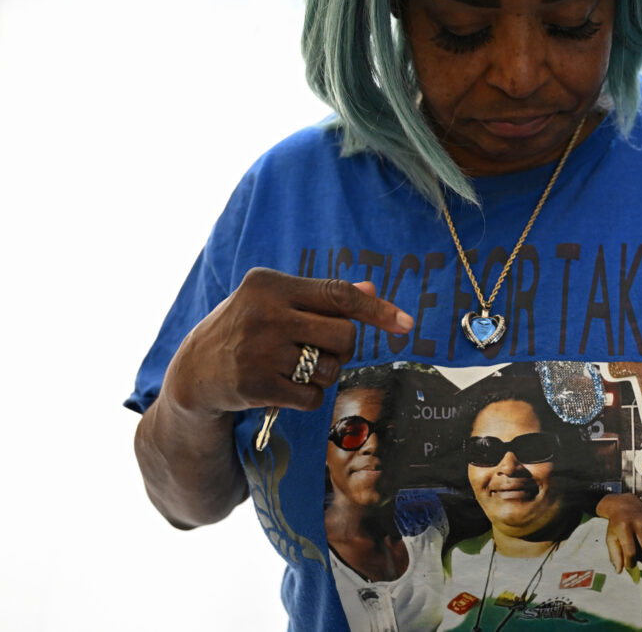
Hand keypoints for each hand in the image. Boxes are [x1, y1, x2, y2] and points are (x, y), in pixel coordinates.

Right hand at [163, 268, 413, 419]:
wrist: (194, 373)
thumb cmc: (246, 330)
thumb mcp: (275, 302)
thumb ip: (322, 297)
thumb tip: (371, 289)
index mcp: (270, 284)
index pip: (338, 294)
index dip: (377, 310)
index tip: (407, 325)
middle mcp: (264, 312)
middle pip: (343, 334)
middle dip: (342, 348)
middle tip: (320, 350)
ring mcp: (258, 349)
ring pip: (330, 367)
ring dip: (323, 373)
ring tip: (294, 368)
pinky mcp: (255, 385)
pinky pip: (312, 396)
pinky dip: (308, 397)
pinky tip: (284, 389)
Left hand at [596, 492, 641, 572]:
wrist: (625, 504)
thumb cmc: (616, 524)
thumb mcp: (610, 538)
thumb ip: (614, 555)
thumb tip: (620, 571)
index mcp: (625, 528)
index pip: (631, 554)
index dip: (630, 563)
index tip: (628, 563)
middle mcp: (640, 524)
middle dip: (638, 558)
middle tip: (633, 552)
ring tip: (640, 548)